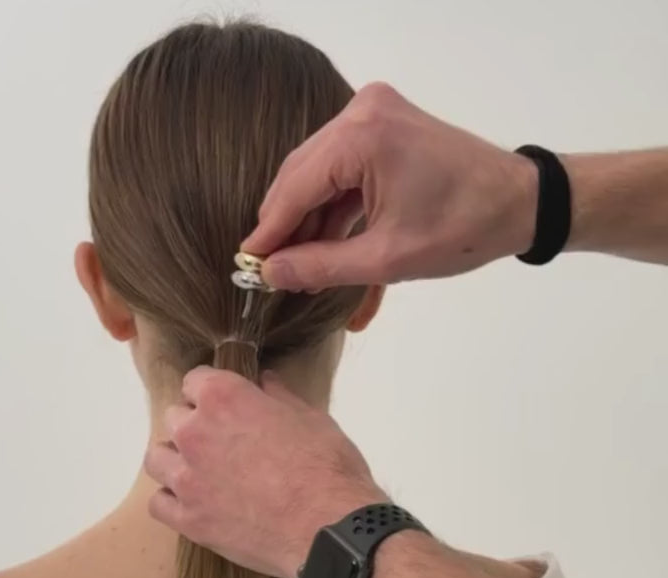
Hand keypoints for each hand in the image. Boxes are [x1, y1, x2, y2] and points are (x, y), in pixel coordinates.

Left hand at [144, 368, 386, 577]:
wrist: (329, 529)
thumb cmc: (328, 469)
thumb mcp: (312, 419)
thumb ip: (280, 397)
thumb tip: (266, 383)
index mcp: (223, 398)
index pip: (194, 380)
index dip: (210, 392)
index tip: (224, 406)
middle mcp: (195, 433)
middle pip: (174, 419)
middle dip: (195, 426)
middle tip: (222, 445)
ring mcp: (187, 479)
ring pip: (157, 459)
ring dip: (175, 461)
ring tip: (200, 474)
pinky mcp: (188, 520)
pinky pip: (158, 504)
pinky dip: (172, 502)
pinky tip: (193, 504)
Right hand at [245, 82, 536, 289]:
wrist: (520, 202)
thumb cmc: (462, 229)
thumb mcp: (386, 259)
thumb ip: (321, 266)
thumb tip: (270, 274)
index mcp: (362, 136)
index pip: (294, 187)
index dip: (268, 232)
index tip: (246, 267)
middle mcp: (363, 113)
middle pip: (302, 177)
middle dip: (289, 229)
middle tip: (272, 275)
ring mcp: (375, 116)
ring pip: (322, 178)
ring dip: (314, 226)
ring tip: (304, 275)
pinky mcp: (386, 129)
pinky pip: (346, 174)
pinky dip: (339, 213)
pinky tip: (330, 255)